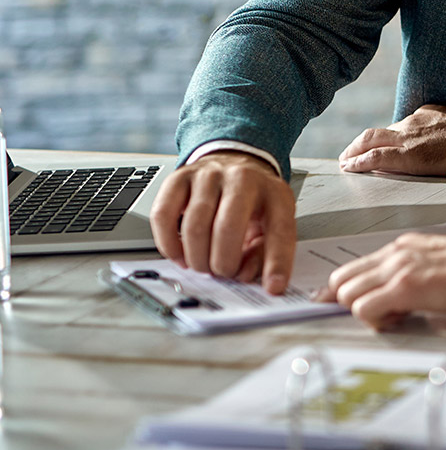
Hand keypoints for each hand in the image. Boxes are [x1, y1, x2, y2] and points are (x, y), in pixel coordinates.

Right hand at [149, 151, 297, 292]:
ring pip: (194, 226)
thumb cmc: (254, 200)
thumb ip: (265, 252)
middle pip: (227, 228)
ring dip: (196, 258)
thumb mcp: (272, 222)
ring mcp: (208, 175)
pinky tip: (180, 254)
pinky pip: (163, 216)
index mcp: (275, 192)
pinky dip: (169, 244)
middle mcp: (242, 178)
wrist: (233, 161)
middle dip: (223, 263)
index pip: (280, 231)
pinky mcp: (179, 178)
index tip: (272, 288)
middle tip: (223, 273)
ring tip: (203, 265)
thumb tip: (244, 275)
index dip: (276, 263)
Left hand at [324, 232, 445, 327]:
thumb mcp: (439, 262)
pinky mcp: (404, 287)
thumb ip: (415, 272)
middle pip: (341, 279)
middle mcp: (395, 253)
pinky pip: (363, 309)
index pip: (355, 266)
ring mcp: (397, 268)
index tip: (334, 302)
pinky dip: (374, 321)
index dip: (342, 289)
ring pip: (347, 294)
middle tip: (375, 314)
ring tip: (395, 316)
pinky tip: (400, 318)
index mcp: (403, 246)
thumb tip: (400, 294)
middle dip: (349, 301)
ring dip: (364, 311)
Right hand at [339, 104, 445, 175]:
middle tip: (345, 158)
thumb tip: (397, 165)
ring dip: (375, 140)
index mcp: (410, 153)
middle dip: (353, 148)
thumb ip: (413, 165)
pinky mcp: (427, 110)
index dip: (356, 162)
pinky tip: (404, 137)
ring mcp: (416, 120)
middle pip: (369, 138)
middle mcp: (408, 134)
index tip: (347, 166)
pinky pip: (408, 122)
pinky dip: (401, 131)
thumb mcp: (438, 171)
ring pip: (389, 130)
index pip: (373, 156)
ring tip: (367, 149)